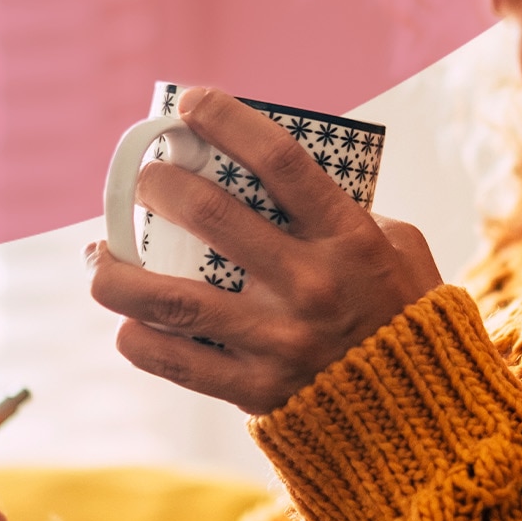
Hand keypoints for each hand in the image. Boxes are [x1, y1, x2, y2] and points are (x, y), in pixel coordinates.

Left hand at [88, 86, 443, 414]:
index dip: (227, 119)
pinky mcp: (256, 389)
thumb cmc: (405, 315)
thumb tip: (276, 180)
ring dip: (118, 271)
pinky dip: (137, 337)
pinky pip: (174, 360)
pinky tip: (126, 321)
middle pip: (211, 215)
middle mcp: (312, 285)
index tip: (191, 104)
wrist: (422, 416)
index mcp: (351, 238)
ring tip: (99, 255)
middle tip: (144, 180)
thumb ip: (349, 210)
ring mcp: (279, 340)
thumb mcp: (401, 248)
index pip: (279, 160)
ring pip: (170, 298)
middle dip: (159, 185)